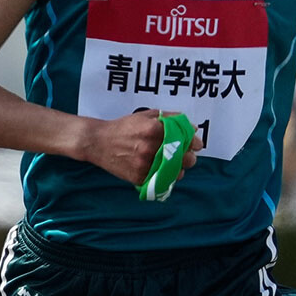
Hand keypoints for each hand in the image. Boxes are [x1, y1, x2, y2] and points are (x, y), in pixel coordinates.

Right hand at [82, 109, 200, 185]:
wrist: (99, 142)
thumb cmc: (124, 127)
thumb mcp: (147, 115)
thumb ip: (170, 119)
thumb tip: (192, 127)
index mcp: (154, 129)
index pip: (185, 139)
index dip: (194, 143)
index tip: (196, 144)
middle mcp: (150, 148)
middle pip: (184, 158)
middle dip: (189, 157)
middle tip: (187, 155)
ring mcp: (144, 164)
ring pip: (174, 173)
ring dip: (178, 169)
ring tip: (173, 163)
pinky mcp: (139, 177)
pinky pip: (161, 180)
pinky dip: (165, 176)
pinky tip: (162, 169)